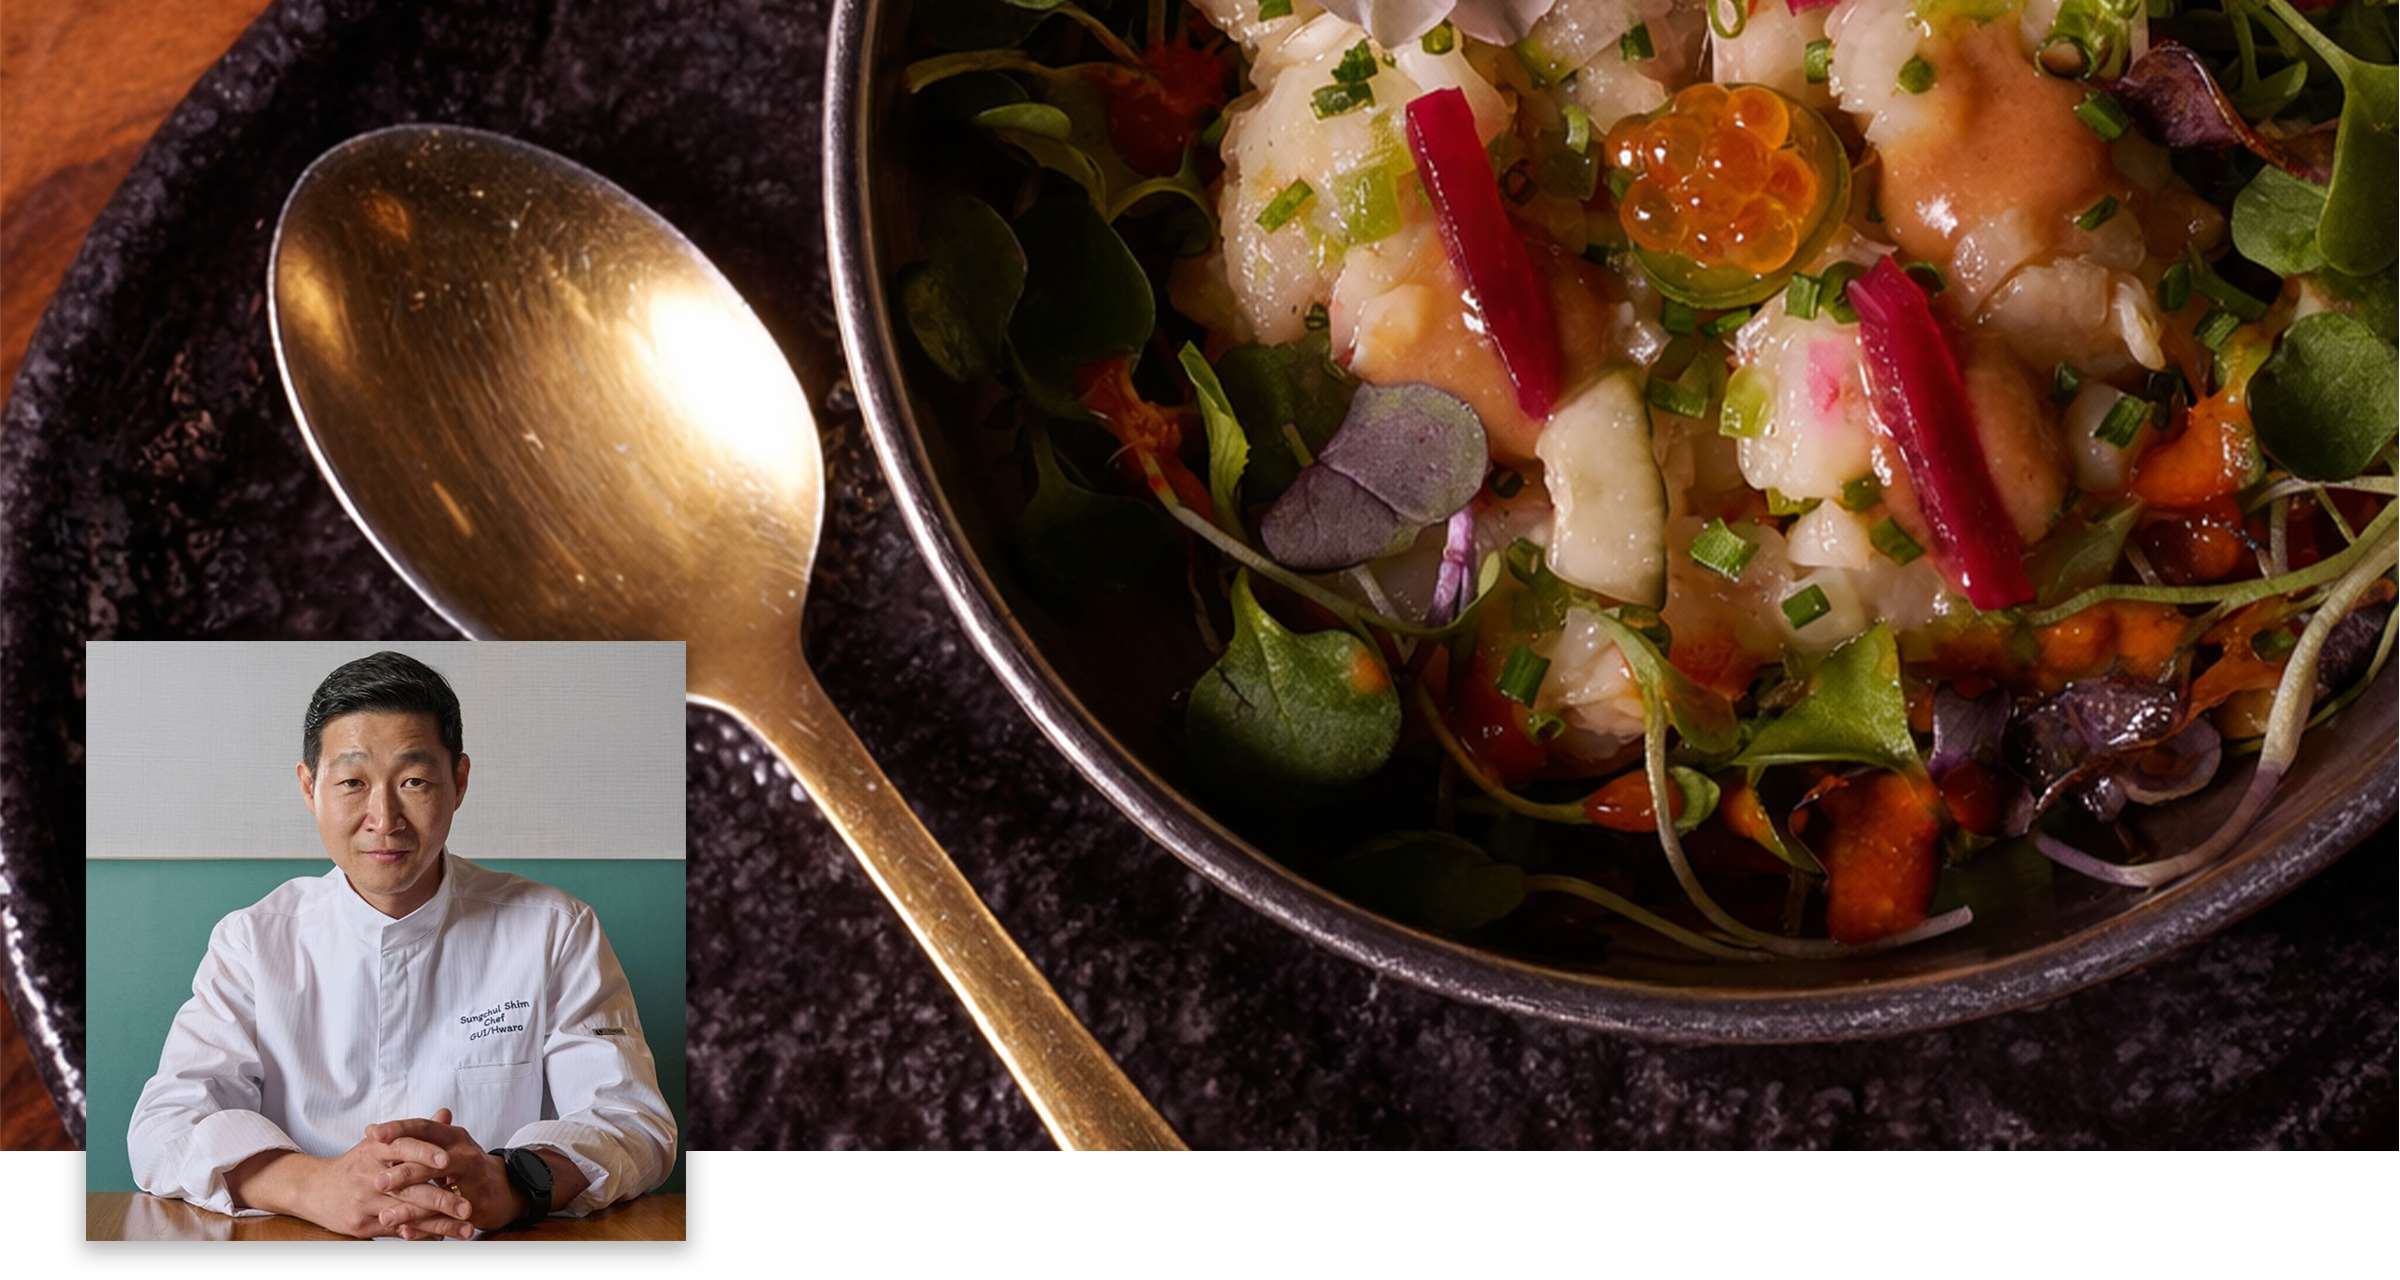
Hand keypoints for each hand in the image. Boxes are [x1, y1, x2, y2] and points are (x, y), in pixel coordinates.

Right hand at [223, 1128, 474, 1239]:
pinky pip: (395, 1230)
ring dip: (439, 1224)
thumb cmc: (358, 1163)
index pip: (403, 1147)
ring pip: (406, 1214)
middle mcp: (370, 1175)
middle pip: (409, 1188)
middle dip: (442, 1199)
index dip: (425, 1152)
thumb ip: (417, 1132)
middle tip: (469, 1207)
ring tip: (466, 1230)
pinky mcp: (361, 1225)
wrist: (314, 1188)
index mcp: (377, 1149)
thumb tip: (446, 1113)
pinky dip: (420, 1233)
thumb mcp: (382, 1142)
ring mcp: (365, 1202)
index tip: (449, 1160)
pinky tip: (442, 1236)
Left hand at [367, 1108, 529, 1237]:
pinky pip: (446, 1217)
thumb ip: (409, 1141)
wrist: (504, 1189)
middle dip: (403, 1172)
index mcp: (453, 1136)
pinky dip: (425, 1227)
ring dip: (410, 1207)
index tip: (372, 1134)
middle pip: (432, 1160)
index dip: (399, 1129)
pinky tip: (405, 1233)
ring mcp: (474, 1178)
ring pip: (438, 1193)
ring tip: (385, 1217)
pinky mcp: (477, 1203)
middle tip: (378, 1182)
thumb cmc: (464, 1166)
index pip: (424, 1126)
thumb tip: (372, 1131)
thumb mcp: (443, 1147)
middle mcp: (465, 1153)